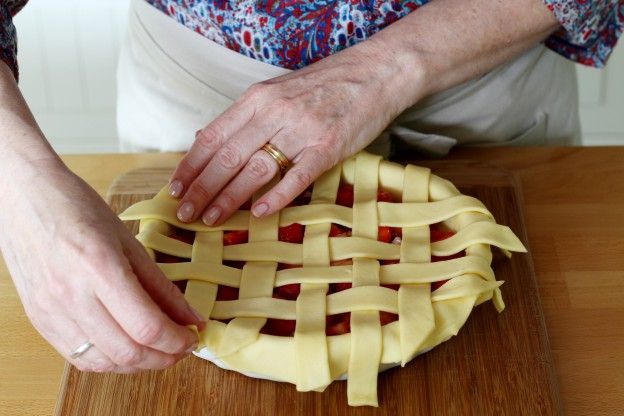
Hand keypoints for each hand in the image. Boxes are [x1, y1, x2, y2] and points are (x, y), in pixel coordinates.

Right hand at [0, 164, 203, 372]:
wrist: (24, 197)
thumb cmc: (78, 208)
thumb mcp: (130, 241)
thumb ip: (162, 286)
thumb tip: (191, 318)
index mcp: (100, 267)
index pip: (147, 326)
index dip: (177, 341)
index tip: (193, 337)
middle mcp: (71, 295)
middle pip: (127, 352)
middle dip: (164, 357)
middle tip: (181, 346)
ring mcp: (50, 311)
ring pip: (104, 363)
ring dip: (138, 364)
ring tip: (158, 348)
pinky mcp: (38, 320)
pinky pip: (78, 358)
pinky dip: (110, 361)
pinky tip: (127, 347)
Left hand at [169, 40, 415, 224]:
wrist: (374, 73)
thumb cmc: (324, 84)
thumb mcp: (276, 90)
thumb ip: (242, 116)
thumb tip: (204, 137)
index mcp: (257, 98)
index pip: (212, 136)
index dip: (191, 165)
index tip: (176, 188)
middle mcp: (274, 112)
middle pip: (227, 156)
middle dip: (202, 188)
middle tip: (185, 213)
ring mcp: (301, 130)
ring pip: (255, 169)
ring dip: (229, 198)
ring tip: (211, 218)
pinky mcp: (327, 147)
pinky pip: (296, 176)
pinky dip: (276, 197)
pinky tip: (259, 214)